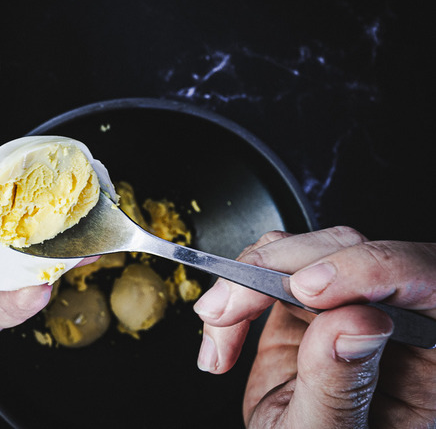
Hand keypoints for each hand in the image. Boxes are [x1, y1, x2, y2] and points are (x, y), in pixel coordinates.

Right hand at [192, 226, 435, 427]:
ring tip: (220, 321)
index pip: (422, 279)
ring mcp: (343, 305)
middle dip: (284, 269)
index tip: (309, 292)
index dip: (368, 268)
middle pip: (352, 249)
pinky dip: (233, 290)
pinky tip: (221, 331)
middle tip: (240, 305)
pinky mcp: (299, 302)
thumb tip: (353, 322)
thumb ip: (341, 387)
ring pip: (303, 248)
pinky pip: (267, 263)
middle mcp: (391, 317)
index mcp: (429, 353)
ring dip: (248, 277)